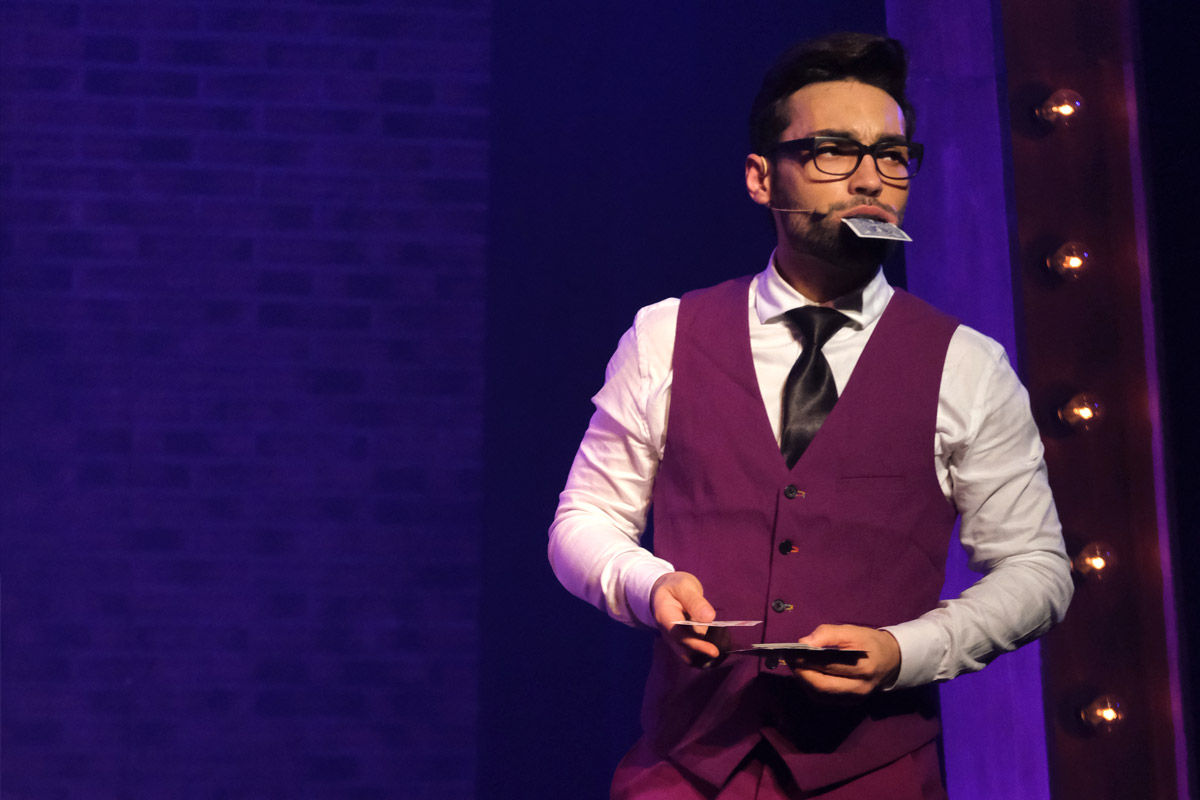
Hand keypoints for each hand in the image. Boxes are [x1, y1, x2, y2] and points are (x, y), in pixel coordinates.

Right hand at [650, 572, 719, 665]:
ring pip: (689, 656)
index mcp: (665, 617)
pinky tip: (719, 643)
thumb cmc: (674, 586)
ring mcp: (675, 639)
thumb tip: (709, 617)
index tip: (714, 651)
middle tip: (723, 649)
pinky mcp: (683, 641)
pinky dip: (705, 652)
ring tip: (722, 647)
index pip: (680, 636)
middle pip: (684, 652)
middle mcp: (668, 633)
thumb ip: (695, 601)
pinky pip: (694, 653)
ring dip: (705, 656)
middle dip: (703, 655)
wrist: (664, 591)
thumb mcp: (684, 586)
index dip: (697, 645)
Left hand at [786, 624, 900, 697]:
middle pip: (823, 686)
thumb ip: (827, 634)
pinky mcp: (849, 703)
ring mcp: (854, 699)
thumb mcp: (851, 631)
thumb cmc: (868, 643)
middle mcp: (859, 688)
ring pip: (821, 695)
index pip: (829, 666)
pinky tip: (806, 675)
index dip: (806, 660)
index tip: (790, 652)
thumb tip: (804, 642)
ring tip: (795, 666)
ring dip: (804, 681)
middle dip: (802, 673)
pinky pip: (825, 699)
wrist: (889, 660)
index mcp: (863, 667)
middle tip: (789, 660)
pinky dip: (812, 687)